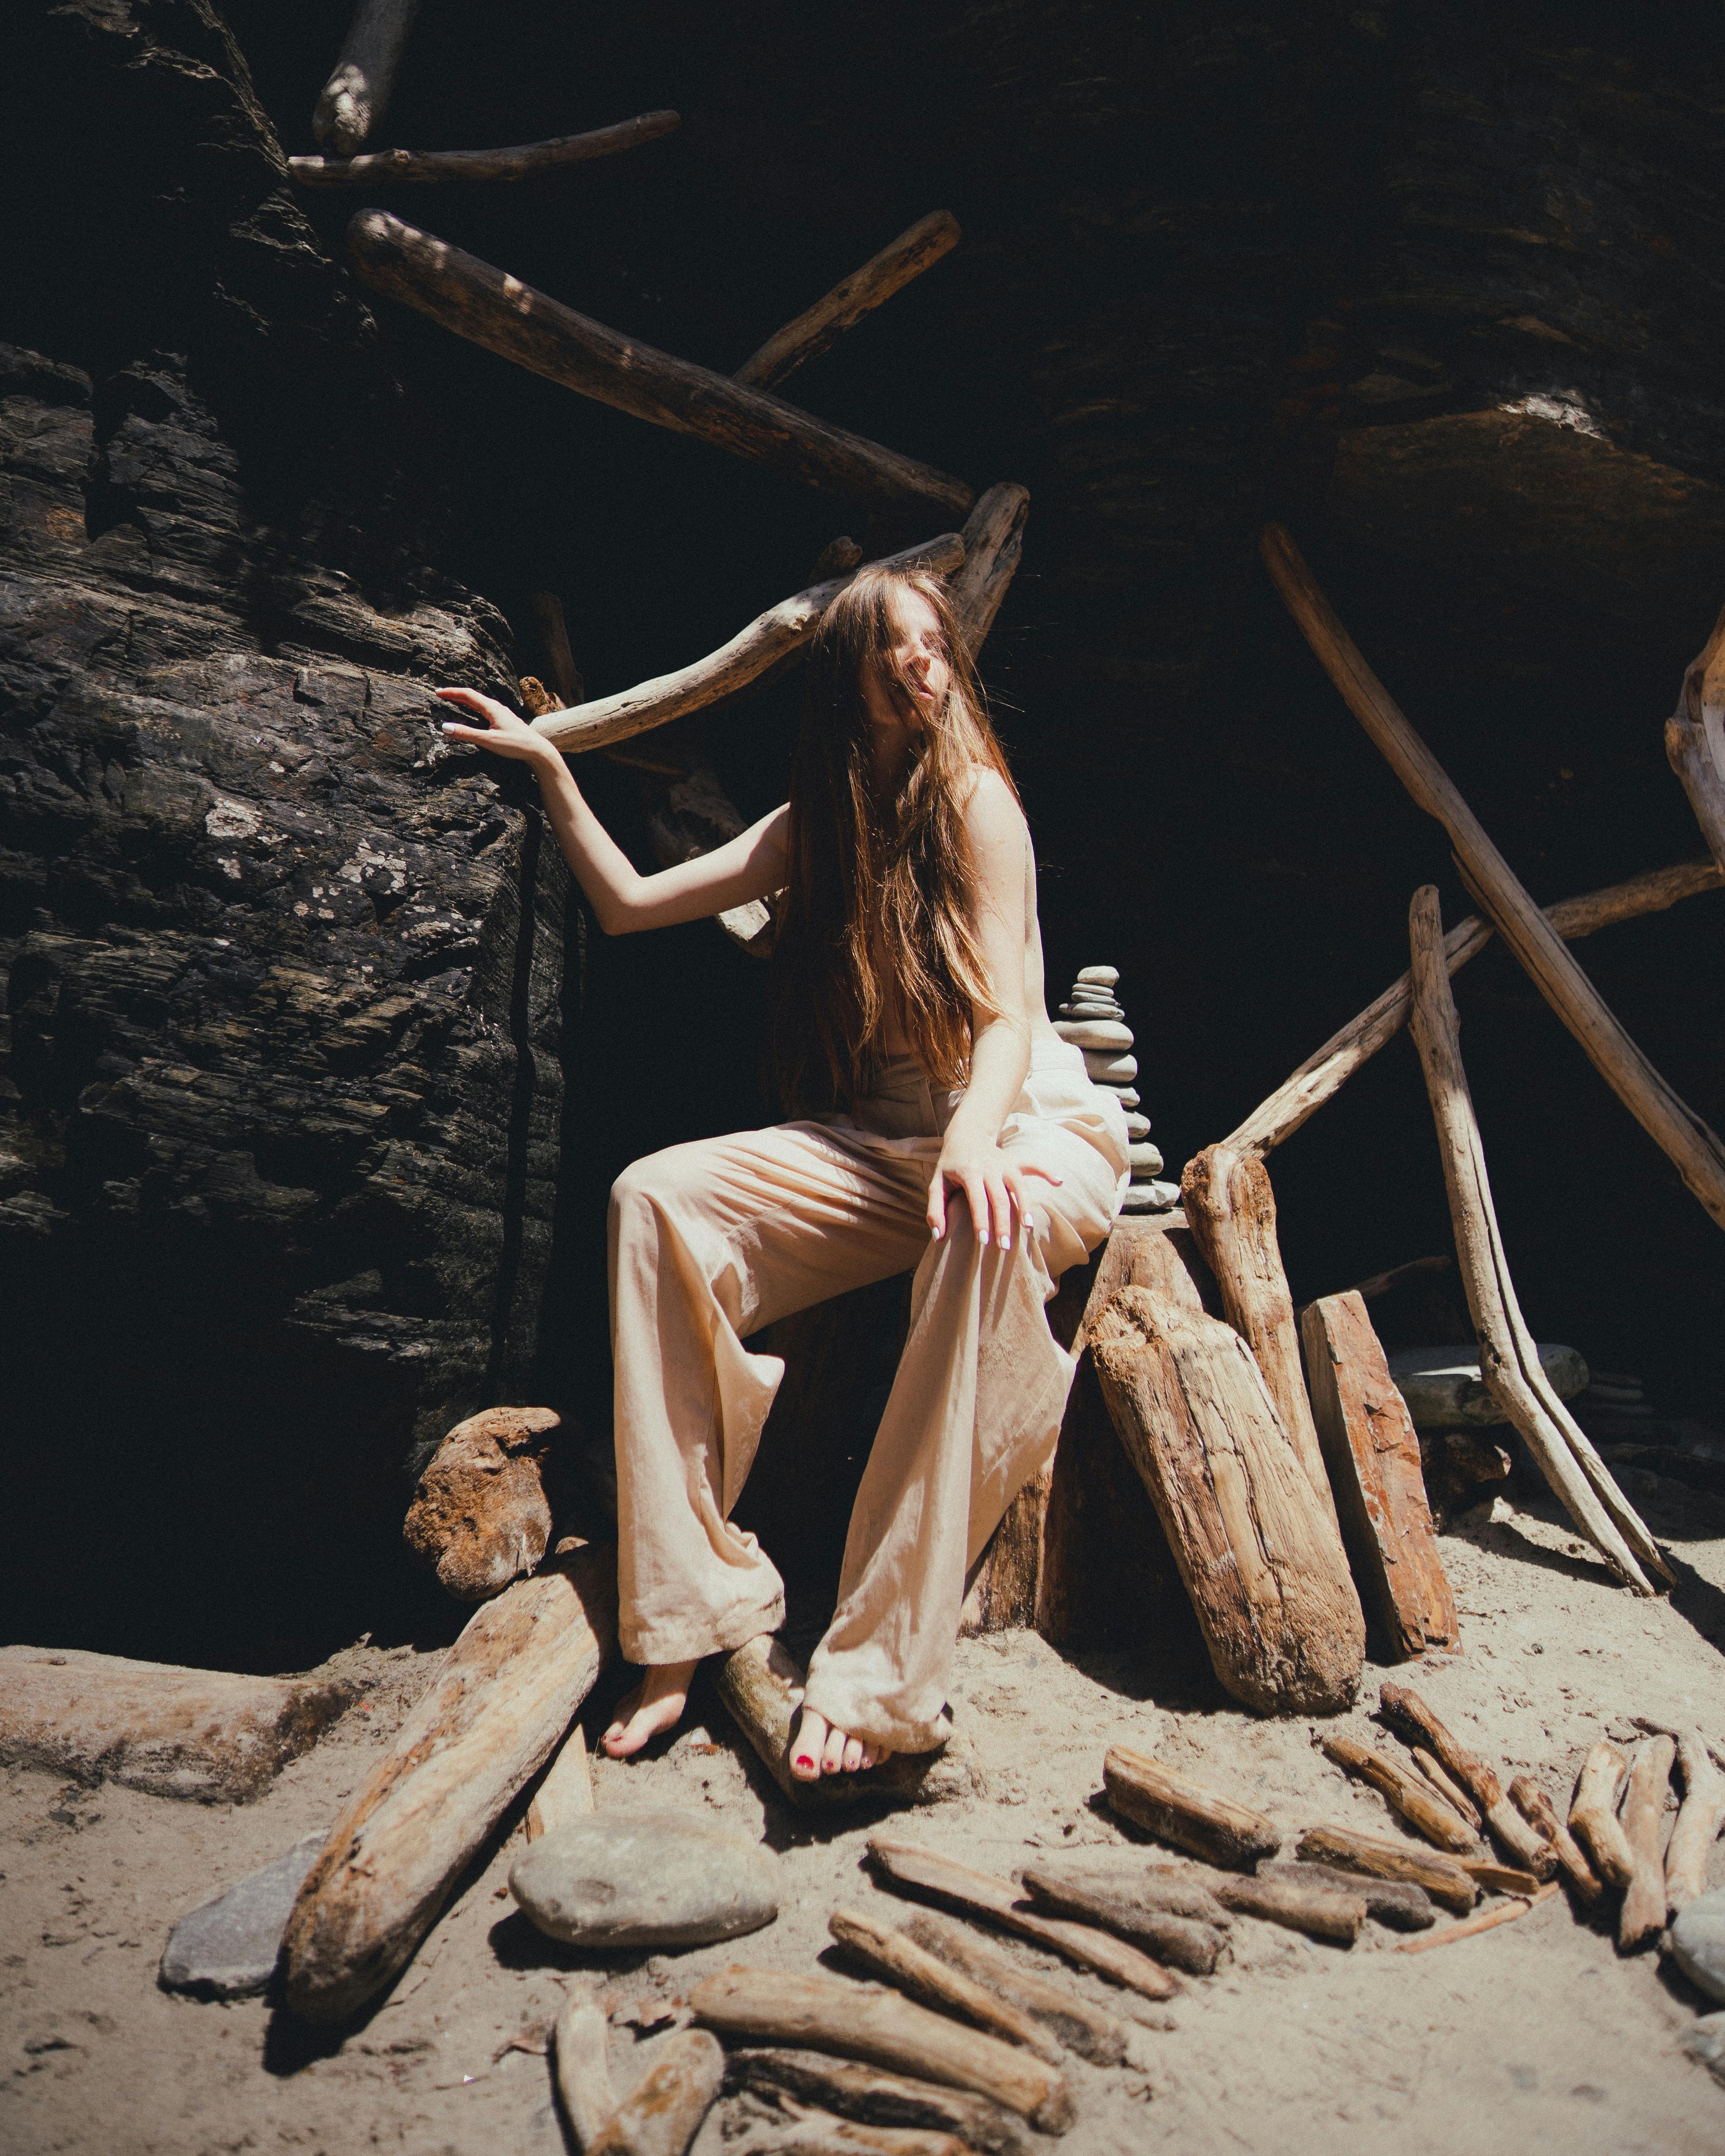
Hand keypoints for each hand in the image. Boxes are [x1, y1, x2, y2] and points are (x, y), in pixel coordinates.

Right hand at [435, 686, 558, 766]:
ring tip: (452, 700)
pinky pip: (484, 709)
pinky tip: (473, 712)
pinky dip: (473, 707)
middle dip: (455, 694)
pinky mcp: (504, 720)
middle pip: (472, 696)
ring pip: (479, 702)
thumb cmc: (516, 744)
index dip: (451, 692)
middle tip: (440, 694)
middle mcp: (496, 707)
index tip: (437, 692)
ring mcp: (501, 713)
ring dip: (464, 700)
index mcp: (491, 707)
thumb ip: (467, 733)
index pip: (467, 694)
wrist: (538, 750)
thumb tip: (445, 727)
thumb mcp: (488, 740)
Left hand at [927, 1133, 1060, 1250]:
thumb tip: (939, 1236)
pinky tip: (1059, 1182)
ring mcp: (1005, 1163)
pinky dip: (1046, 1171)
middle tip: (1005, 1247)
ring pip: (1019, 1185)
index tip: (984, 1241)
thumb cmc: (950, 1165)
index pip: (977, 1200)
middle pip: (1000, 1198)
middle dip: (1003, 1223)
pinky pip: (1033, 1165)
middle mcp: (989, 1166)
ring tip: (1029, 1227)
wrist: (966, 1135)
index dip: (981, 1221)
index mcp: (969, 1171)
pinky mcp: (1015, 1161)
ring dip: (1025, 1205)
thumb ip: (935, 1210)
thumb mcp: (937, 1183)